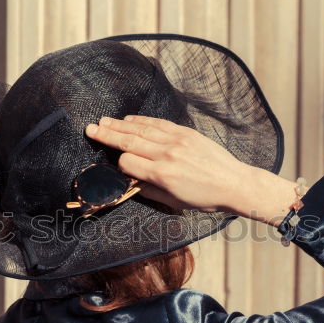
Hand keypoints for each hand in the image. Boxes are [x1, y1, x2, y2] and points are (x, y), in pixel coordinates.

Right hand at [84, 115, 299, 225]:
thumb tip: (130, 181)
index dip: (119, 164)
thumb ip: (149, 191)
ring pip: (141, 129)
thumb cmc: (204, 197)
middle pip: (129, 141)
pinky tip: (128, 119)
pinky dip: (141, 120)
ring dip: (120, 124)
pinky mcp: (185, 132)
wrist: (234, 183)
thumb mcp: (174, 202)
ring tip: (103, 121)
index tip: (117, 166)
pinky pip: (157, 123)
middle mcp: (167, 155)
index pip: (128, 163)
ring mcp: (176, 141)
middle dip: (107, 135)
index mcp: (163, 175)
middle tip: (89, 128)